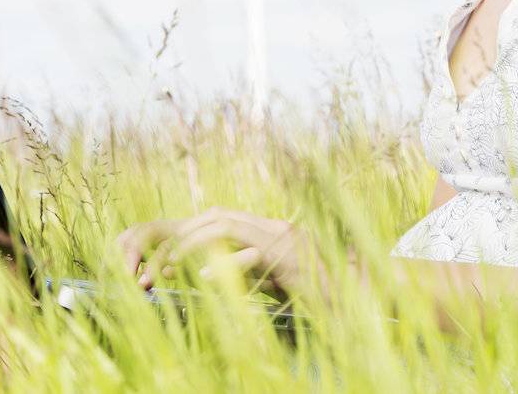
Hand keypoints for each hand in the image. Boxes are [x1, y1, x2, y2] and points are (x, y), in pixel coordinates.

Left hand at [114, 206, 325, 300]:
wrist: (357, 301)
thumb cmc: (318, 295)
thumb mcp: (277, 279)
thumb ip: (250, 269)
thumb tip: (212, 272)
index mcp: (270, 230)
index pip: (222, 217)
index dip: (191, 230)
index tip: (167, 252)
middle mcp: (276, 228)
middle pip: (219, 216)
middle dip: (185, 234)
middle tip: (161, 257)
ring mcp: (285, 241)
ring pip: (229, 228)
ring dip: (195, 244)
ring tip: (172, 263)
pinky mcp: (291, 261)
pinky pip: (252, 256)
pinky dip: (225, 265)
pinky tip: (204, 277)